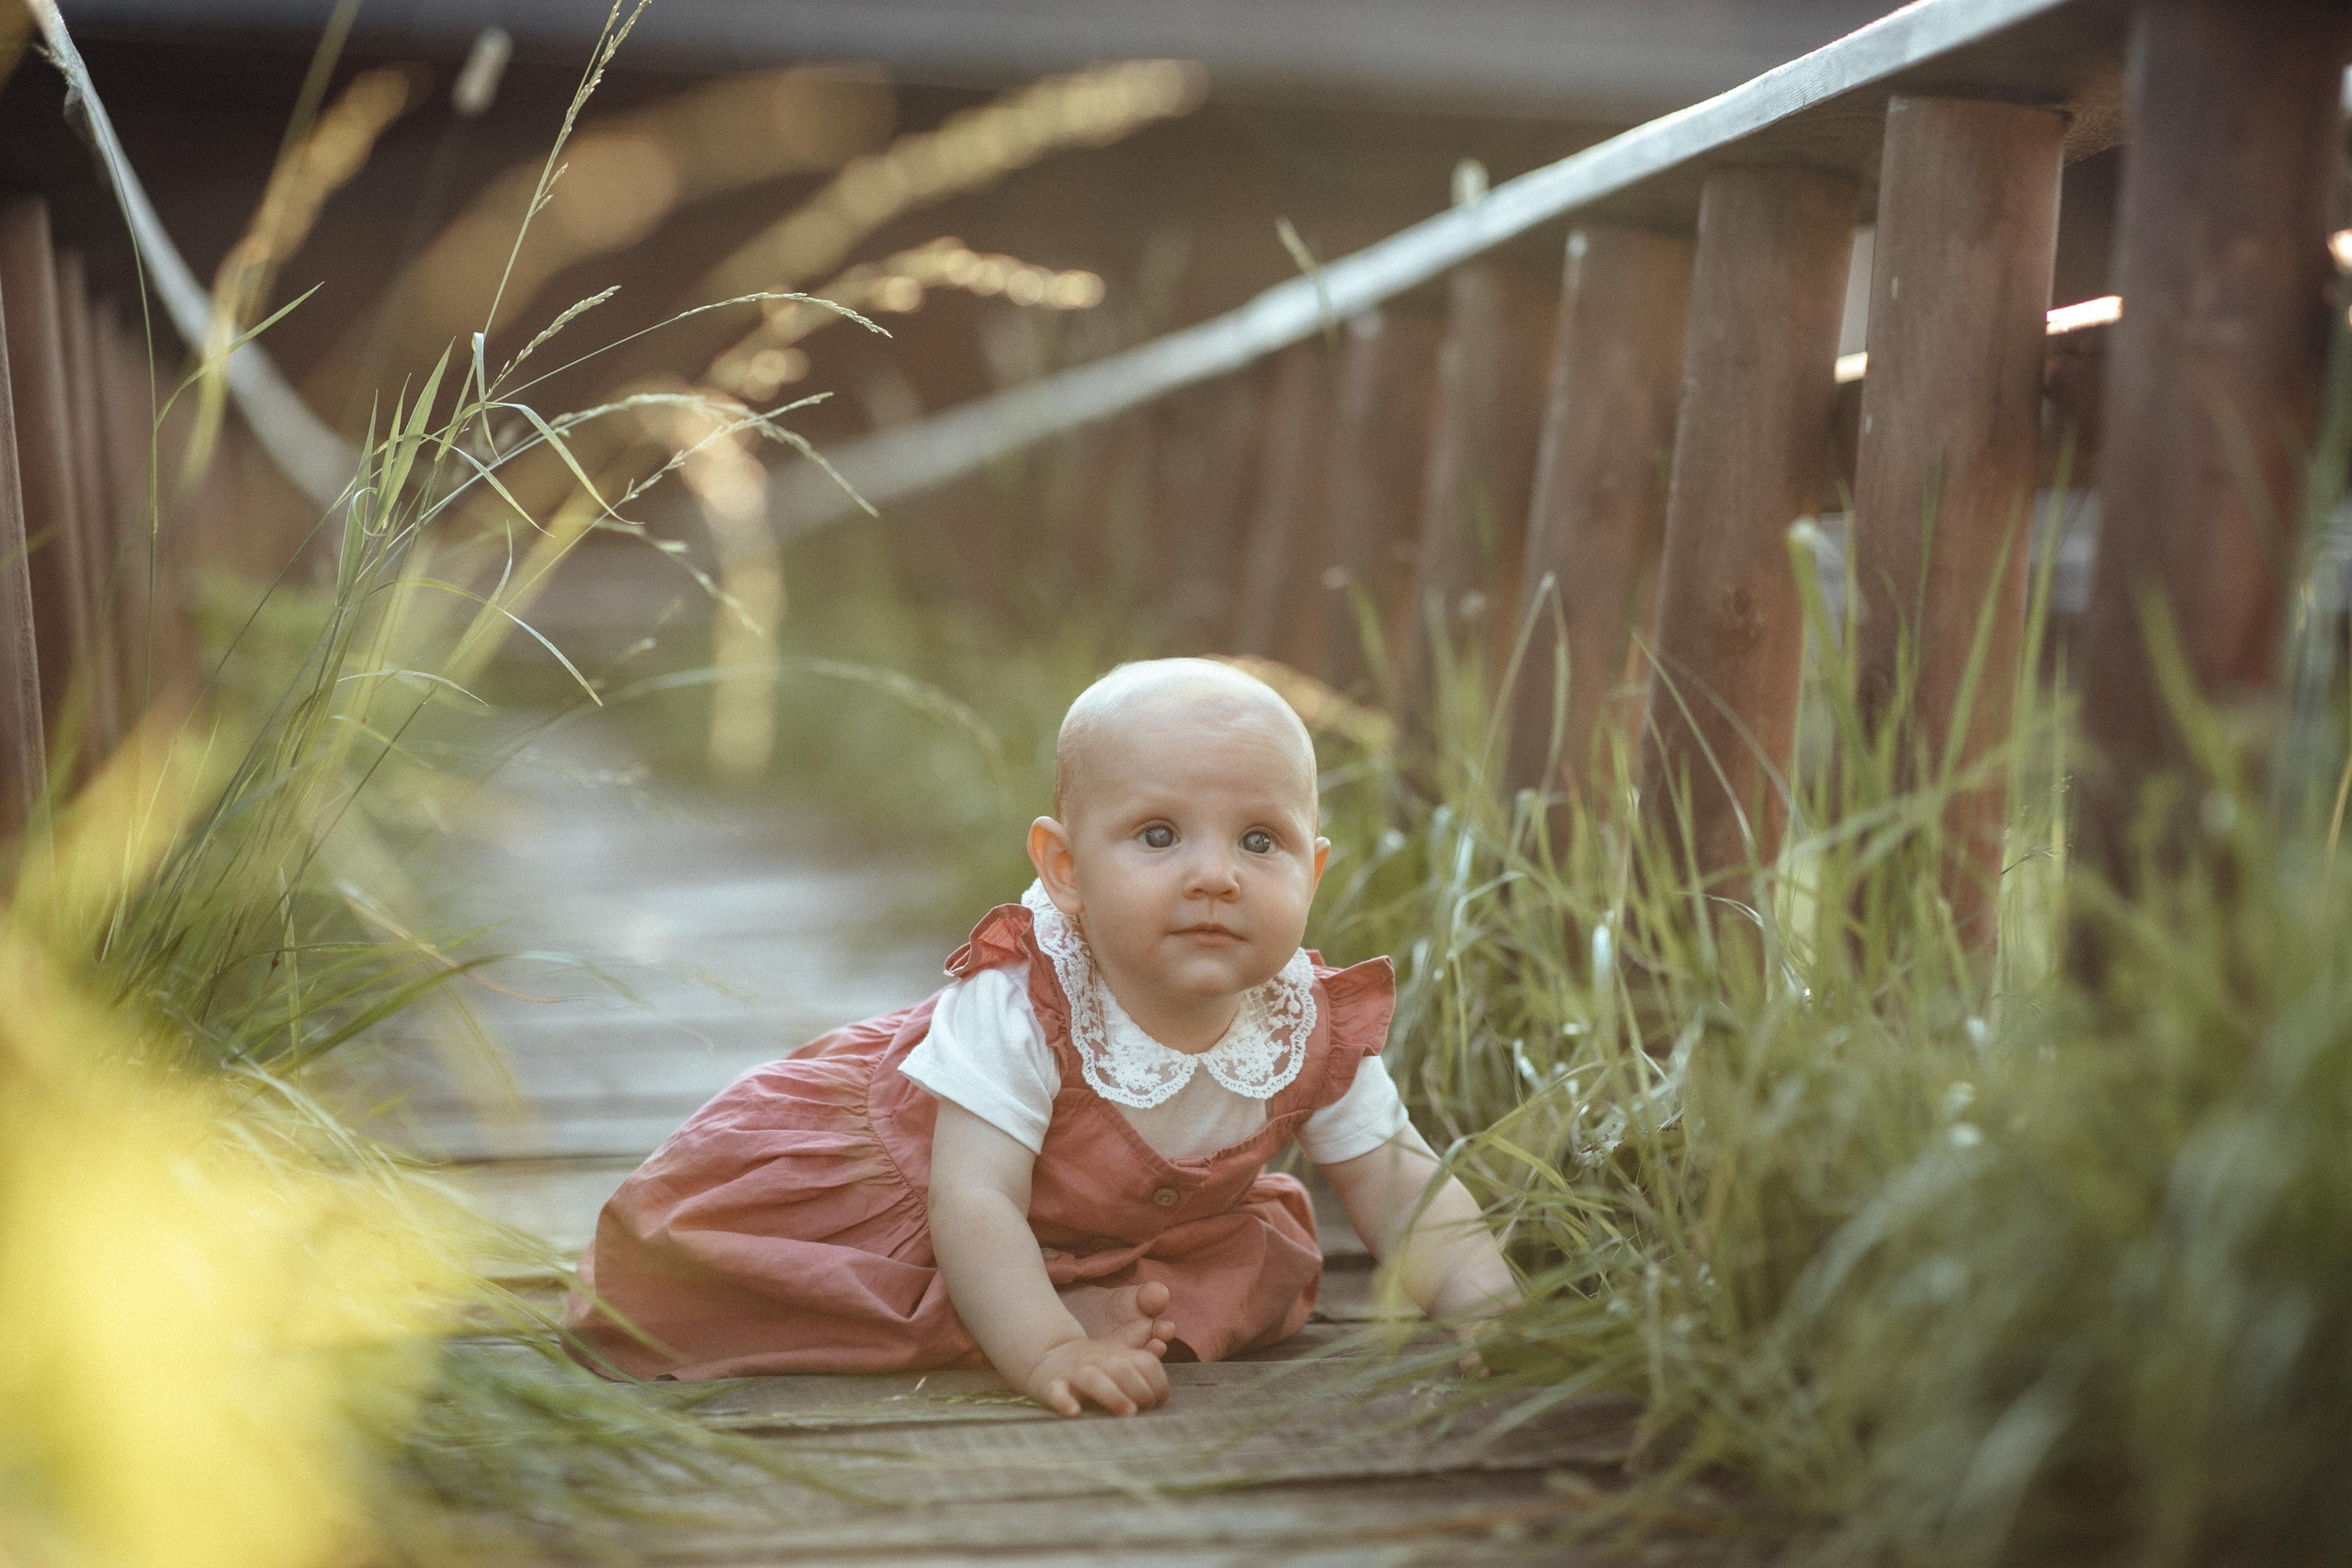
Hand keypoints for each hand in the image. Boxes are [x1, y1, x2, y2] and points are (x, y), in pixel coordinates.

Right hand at [1025, 1336, 1169, 1416]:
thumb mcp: (1119, 1363)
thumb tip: (1161, 1400)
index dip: (1158, 1384)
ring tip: (1129, 1412)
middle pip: (1123, 1369)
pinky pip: (1056, 1391)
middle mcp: (1098, 1360)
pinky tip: (1074, 1412)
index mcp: (1119, 1355)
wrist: (1050, 1355)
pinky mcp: (1051, 1384)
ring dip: (1113, 1395)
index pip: (1147, 1363)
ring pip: (1094, 1379)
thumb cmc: (1095, 1368)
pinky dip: (1064, 1401)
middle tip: (1146, 1409)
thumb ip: (1139, 1375)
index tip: (1158, 1403)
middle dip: (1140, 1389)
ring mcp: (1074, 1372)